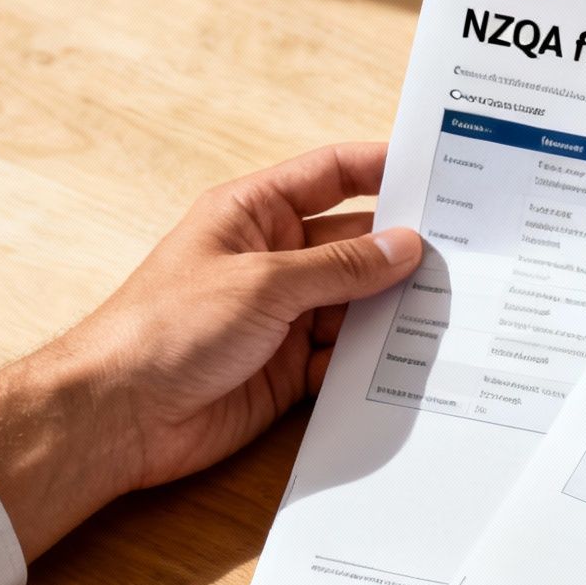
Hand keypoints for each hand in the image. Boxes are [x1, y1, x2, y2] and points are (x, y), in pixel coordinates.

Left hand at [0, 143, 421, 559]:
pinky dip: (372, 361)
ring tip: (455, 307)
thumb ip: (341, 267)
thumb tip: (405, 247)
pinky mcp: (286, 370)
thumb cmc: (166, 328)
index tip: (439, 170)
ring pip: (355, 304)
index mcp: (254, 214)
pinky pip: (343, 359)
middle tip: (467, 251)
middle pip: (353, 244)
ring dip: (394, 310)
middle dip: (402, 249)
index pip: (330, 175)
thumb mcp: (264, 283)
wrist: (118, 416)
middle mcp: (271, 260)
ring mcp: (280, 317)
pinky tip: (413, 360)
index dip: (382, 168)